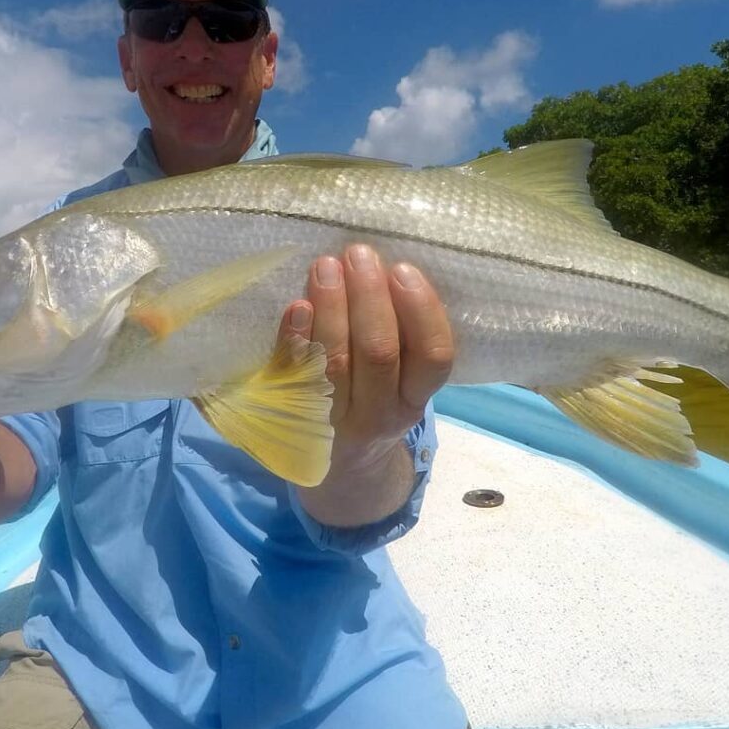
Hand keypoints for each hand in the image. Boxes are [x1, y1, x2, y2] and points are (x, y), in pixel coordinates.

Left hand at [280, 245, 453, 523]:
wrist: (341, 474)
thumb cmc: (376, 406)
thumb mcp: (402, 386)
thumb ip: (402, 340)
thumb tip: (382, 269)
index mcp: (415, 399)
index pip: (433, 357)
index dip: (421, 311)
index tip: (402, 269)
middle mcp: (381, 414)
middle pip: (379, 353)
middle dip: (369, 298)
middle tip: (358, 254)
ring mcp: (337, 420)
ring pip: (336, 362)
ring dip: (331, 308)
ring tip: (326, 266)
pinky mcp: (297, 419)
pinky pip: (294, 377)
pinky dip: (294, 339)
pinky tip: (296, 306)